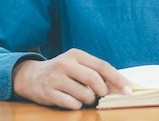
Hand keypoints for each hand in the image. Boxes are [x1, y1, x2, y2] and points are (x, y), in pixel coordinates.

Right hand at [12, 48, 131, 109]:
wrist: (31, 76)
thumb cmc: (62, 71)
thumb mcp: (76, 63)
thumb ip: (94, 70)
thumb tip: (118, 83)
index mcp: (76, 54)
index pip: (102, 66)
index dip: (117, 79)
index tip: (128, 91)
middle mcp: (65, 64)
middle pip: (94, 79)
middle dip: (103, 91)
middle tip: (102, 95)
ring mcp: (55, 78)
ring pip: (84, 94)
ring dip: (90, 100)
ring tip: (86, 97)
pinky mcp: (48, 92)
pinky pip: (71, 103)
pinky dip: (77, 105)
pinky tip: (74, 101)